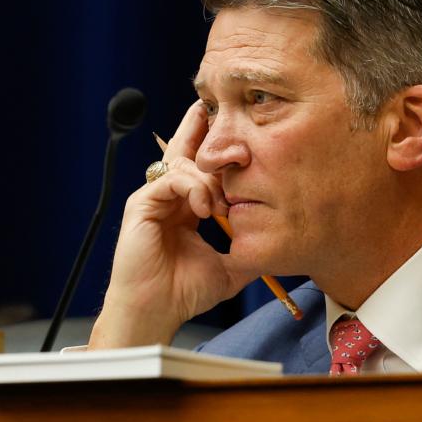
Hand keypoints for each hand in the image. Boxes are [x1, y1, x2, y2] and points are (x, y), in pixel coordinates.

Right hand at [89, 102, 256, 347]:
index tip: (238, 139)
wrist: (157, 311)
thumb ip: (249, 249)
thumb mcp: (230, 267)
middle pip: (183, 150)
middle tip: (216, 110)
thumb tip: (280, 244)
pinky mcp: (141, 204)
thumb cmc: (185, 293)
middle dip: (200, 129)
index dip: (216, 152)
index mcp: (185, 209)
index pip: (200, 170)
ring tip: (221, 206)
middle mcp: (168, 198)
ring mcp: (153, 199)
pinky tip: (206, 208)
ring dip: (209, 179)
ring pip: (183, 164)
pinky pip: (171, 180)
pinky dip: (193, 189)